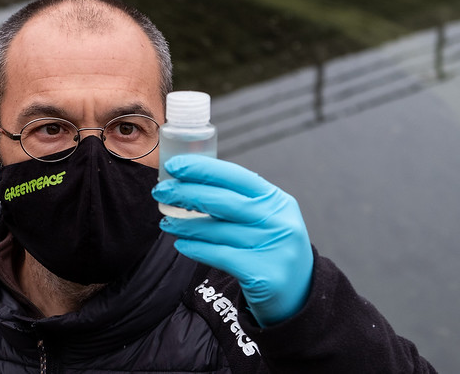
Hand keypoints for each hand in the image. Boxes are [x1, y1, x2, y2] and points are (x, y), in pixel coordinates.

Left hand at [152, 154, 312, 326]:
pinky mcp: (263, 274)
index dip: (202, 169)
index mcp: (276, 200)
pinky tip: (181, 244)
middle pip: (222, 201)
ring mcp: (272, 248)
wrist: (299, 295)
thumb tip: (189, 181)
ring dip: (185, 225)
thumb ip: (238, 201)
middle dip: (185, 193)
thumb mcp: (266, 218)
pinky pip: (219, 255)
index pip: (235, 176)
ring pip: (217, 230)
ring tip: (165, 223)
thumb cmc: (270, 248)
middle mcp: (277, 221)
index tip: (175, 165)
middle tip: (160, 192)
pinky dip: (196, 248)